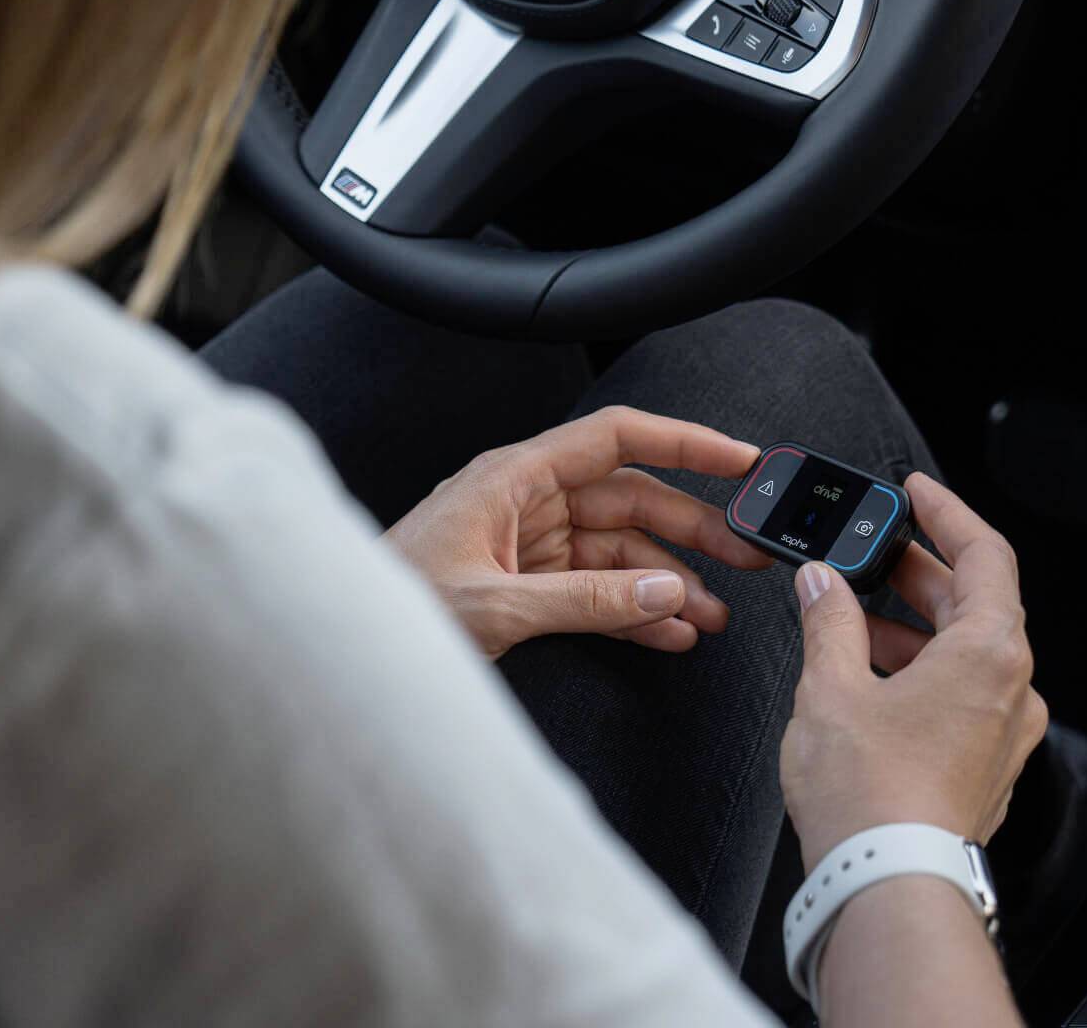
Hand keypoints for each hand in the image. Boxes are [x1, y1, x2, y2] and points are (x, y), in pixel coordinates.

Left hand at [385, 406, 771, 656]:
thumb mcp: (493, 605)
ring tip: (712, 618)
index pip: (617, 439)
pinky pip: (599, 589)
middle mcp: (528, 501)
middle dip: (693, 530)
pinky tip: (669, 632)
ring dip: (670, 584)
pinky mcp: (527, 584)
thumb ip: (586, 599)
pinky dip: (636, 610)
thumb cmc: (390, 605)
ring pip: (622, 551)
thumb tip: (665, 592)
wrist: (339, 648)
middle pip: (632, 500)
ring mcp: (529, 544)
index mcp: (515, 476)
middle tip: (747, 556)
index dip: (684, 442)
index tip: (740, 459)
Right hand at [778, 473, 1046, 870]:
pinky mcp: (986, 771)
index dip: (948, 514)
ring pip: (968, 654)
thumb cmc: (871, 798)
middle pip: (977, 603)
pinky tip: (870, 676)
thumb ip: (829, 621)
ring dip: (914, 628)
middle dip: (919, 573)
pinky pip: (964, 698)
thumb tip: (822, 586)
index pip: (986, 553)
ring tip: (853, 619)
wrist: (887, 886)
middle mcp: (1014, 691)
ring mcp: (1005, 736)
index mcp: (991, 653)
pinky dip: (923, 672)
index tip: (917, 493)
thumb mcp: (831, 688)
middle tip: (872, 551)